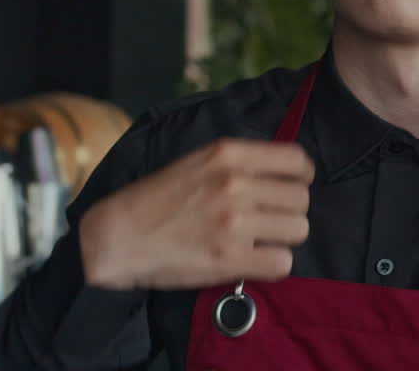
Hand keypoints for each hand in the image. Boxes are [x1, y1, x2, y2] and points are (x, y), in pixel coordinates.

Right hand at [79, 138, 313, 289]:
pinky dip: (272, 265)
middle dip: (289, 211)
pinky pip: (282, 262)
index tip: (290, 187)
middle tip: (268, 220)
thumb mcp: (198, 161)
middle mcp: (235, 183)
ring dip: (282, 238)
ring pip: (298, 230)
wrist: (118, 237)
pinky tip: (252, 260)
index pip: (297, 160)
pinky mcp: (230, 258)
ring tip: (258, 240)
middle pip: (301, 198)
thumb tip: (283, 173)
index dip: (301, 176)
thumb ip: (239, 162)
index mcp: (228, 154)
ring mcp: (234, 221)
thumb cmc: (156, 199)